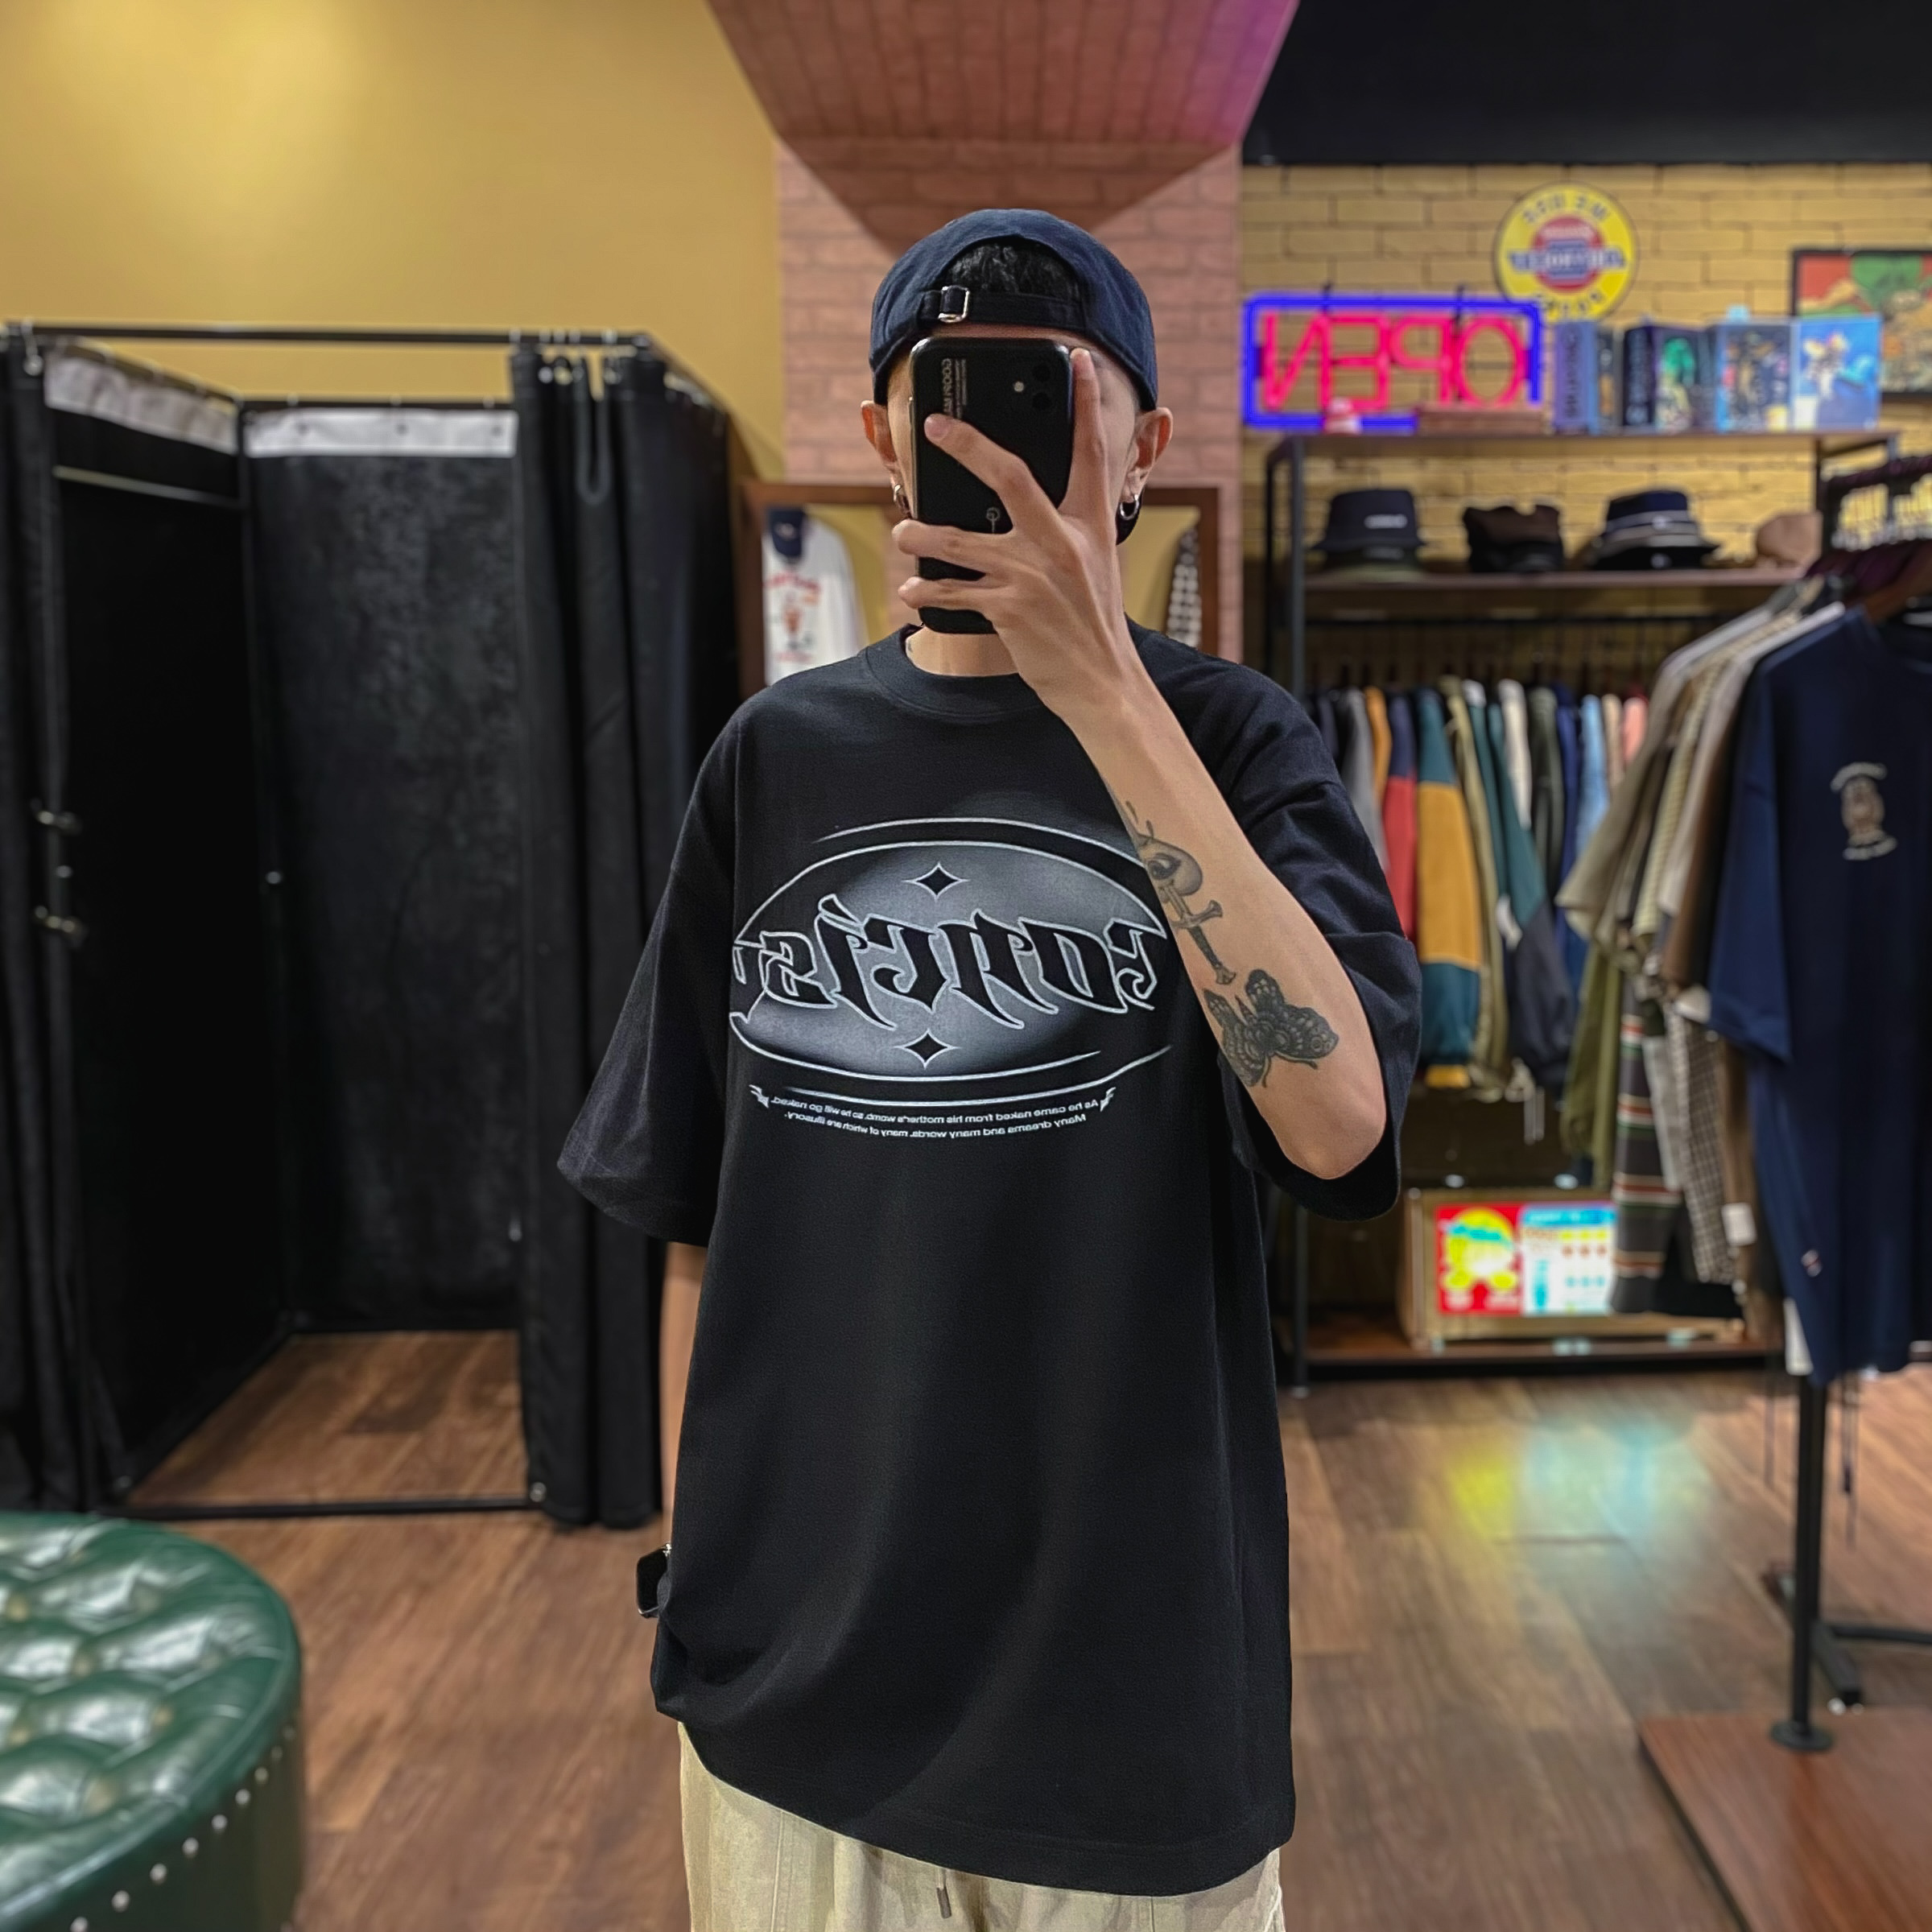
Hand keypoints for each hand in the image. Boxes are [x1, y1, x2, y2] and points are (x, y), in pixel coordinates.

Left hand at [892, 348, 1148, 724]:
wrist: (1102, 682)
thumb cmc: (1094, 624)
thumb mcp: (1097, 566)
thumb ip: (1070, 528)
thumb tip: (1034, 501)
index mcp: (1089, 527)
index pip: (1091, 455)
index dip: (1085, 405)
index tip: (1075, 363)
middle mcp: (1062, 544)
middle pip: (1011, 477)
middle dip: (969, 446)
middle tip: (935, 427)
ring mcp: (1033, 576)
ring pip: (963, 540)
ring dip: (923, 535)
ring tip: (904, 531)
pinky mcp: (1010, 610)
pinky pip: (956, 592)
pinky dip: (928, 592)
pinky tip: (911, 590)